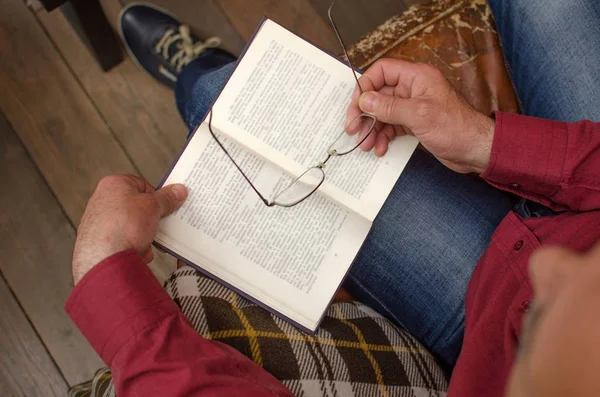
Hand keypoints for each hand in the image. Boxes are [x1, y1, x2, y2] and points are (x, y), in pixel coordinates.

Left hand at [72, 175, 187, 283]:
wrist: (104, 257)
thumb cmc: (123, 226)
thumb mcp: (154, 206)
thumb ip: (167, 198)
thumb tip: (178, 191)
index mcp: (113, 184)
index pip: (141, 184)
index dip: (156, 195)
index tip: (167, 204)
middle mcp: (102, 200)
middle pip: (136, 206)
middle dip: (150, 218)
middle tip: (160, 224)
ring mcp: (99, 221)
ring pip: (131, 226)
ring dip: (144, 235)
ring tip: (148, 241)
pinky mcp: (99, 240)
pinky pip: (124, 240)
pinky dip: (133, 246)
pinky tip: (138, 252)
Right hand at [346, 58, 493, 173]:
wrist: (476, 150)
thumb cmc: (456, 128)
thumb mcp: (419, 115)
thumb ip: (389, 106)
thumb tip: (365, 100)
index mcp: (417, 77)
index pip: (382, 71)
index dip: (365, 86)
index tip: (356, 105)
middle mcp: (414, 89)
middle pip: (379, 94)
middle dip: (364, 113)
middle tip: (353, 128)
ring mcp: (413, 106)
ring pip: (383, 112)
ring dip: (372, 128)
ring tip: (366, 144)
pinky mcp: (414, 123)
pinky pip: (391, 126)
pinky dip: (383, 136)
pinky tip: (380, 148)